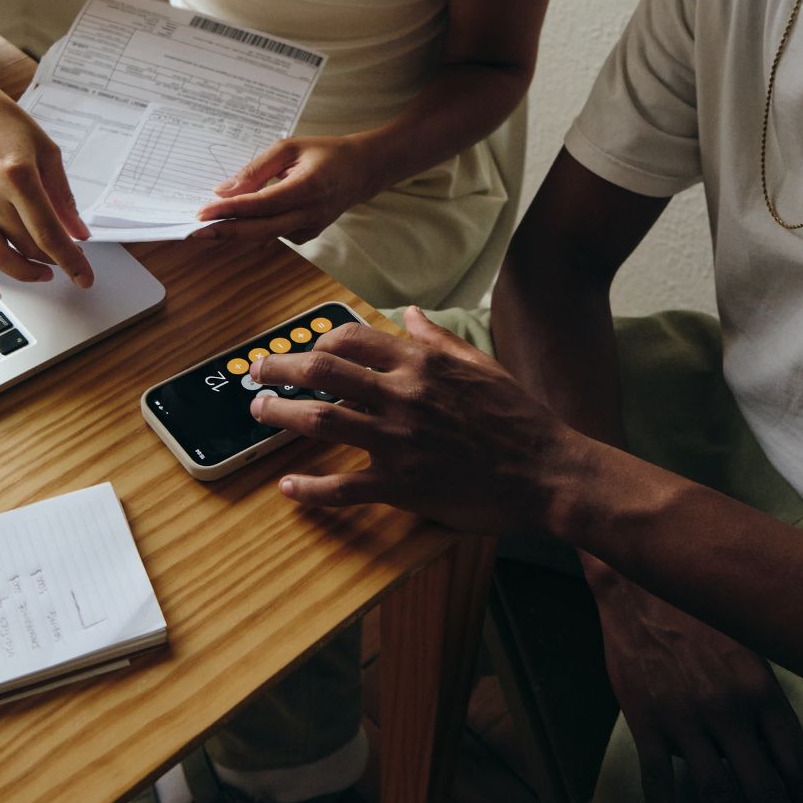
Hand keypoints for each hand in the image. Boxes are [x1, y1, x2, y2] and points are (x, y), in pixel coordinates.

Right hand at [0, 76, 92, 296]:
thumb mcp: (45, 149)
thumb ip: (62, 194)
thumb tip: (78, 231)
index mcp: (18, 175)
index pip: (49, 232)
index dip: (71, 260)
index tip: (85, 277)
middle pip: (26, 245)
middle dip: (53, 261)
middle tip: (68, 263)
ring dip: (23, 272)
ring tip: (42, 273)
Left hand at [193, 134, 378, 243]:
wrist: (361, 171)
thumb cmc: (325, 154)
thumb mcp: (289, 148)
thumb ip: (256, 169)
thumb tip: (224, 190)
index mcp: (308, 188)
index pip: (262, 205)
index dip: (231, 210)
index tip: (203, 213)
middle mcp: (310, 214)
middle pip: (260, 230)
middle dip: (225, 231)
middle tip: (194, 231)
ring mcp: (309, 229)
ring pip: (264, 235)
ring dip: (235, 231)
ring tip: (206, 226)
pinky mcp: (305, 236)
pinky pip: (272, 233)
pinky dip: (252, 228)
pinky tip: (235, 221)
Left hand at [247, 305, 583, 531]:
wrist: (546, 471)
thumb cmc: (515, 417)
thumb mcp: (479, 364)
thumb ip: (437, 339)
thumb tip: (409, 314)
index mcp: (420, 364)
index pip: (351, 339)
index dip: (316, 341)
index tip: (302, 349)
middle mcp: (402, 395)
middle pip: (323, 371)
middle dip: (280, 368)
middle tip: (256, 372)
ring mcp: (398, 440)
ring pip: (323, 419)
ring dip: (281, 413)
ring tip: (258, 412)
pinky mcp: (401, 484)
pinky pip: (344, 486)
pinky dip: (311, 488)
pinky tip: (288, 487)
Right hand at [593, 577, 802, 802]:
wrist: (637, 584)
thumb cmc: (694, 614)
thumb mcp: (743, 651)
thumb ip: (757, 704)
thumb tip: (766, 756)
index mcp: (760, 691)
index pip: (798, 767)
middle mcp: (728, 709)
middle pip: (765, 792)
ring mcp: (685, 716)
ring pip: (718, 795)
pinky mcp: (645, 717)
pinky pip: (659, 780)